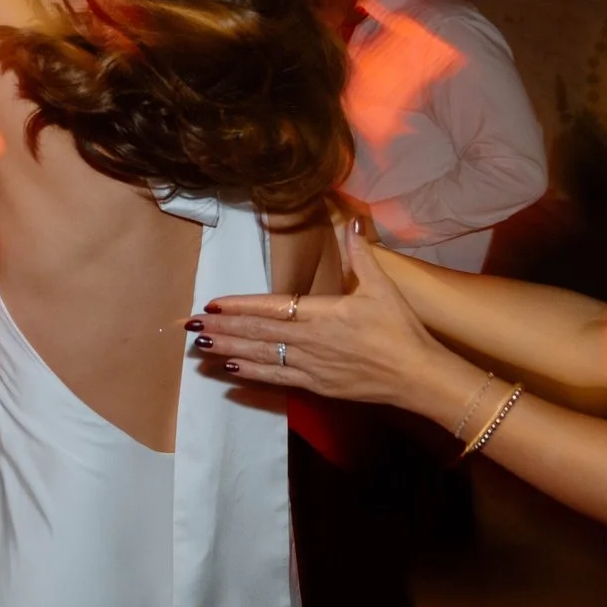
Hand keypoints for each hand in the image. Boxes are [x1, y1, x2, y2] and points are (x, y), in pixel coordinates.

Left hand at [189, 234, 460, 413]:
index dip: (239, 306)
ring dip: (229, 349)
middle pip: (257, 333)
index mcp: (322, 314)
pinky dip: (252, 374)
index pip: (271, 307)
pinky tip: (231, 369)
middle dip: (221, 328)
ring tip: (200, 346)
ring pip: (261, 356)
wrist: (417, 376)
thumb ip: (361, 255)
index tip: (211, 304)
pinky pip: (276, 379)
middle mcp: (310, 340)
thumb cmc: (401, 330)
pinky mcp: (316, 386)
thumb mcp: (383, 288)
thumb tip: (351, 221)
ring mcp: (310, 366)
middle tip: (188, 326)